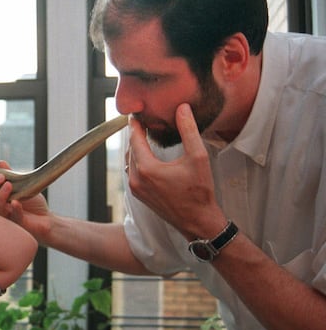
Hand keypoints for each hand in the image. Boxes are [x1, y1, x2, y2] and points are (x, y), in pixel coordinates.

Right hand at [0, 160, 50, 239]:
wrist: (46, 218)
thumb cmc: (30, 204)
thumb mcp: (20, 185)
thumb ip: (9, 175)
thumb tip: (0, 164)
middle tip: (1, 177)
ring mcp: (5, 217)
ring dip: (0, 195)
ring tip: (9, 185)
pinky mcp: (18, 224)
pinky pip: (13, 217)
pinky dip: (15, 209)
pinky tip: (17, 202)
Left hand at [126, 105, 225, 237]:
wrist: (197, 220)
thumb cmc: (200, 191)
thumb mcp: (198, 157)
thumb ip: (188, 130)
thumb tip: (182, 108)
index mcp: (147, 169)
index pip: (135, 139)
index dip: (135, 124)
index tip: (135, 113)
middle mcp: (137, 179)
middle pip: (130, 149)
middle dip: (135, 134)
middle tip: (141, 120)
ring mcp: (136, 189)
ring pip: (130, 161)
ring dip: (135, 148)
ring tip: (144, 134)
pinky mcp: (138, 195)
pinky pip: (132, 172)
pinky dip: (136, 160)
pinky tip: (146, 154)